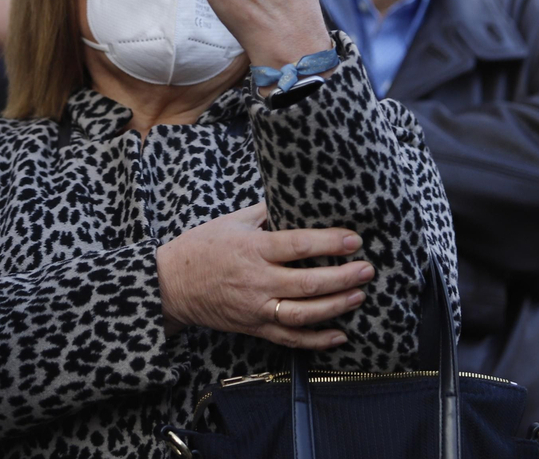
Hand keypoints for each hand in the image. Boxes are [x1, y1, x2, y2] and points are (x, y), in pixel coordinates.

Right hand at [156, 203, 373, 348]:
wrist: (171, 285)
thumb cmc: (201, 247)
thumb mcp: (232, 220)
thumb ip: (266, 211)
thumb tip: (295, 198)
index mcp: (253, 248)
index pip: (298, 245)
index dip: (329, 242)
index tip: (355, 239)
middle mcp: (258, 280)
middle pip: (308, 283)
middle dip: (343, 277)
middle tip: (367, 270)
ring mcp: (257, 308)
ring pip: (304, 314)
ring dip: (336, 306)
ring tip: (359, 296)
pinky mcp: (255, 327)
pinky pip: (290, 338)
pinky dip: (317, 340)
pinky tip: (340, 334)